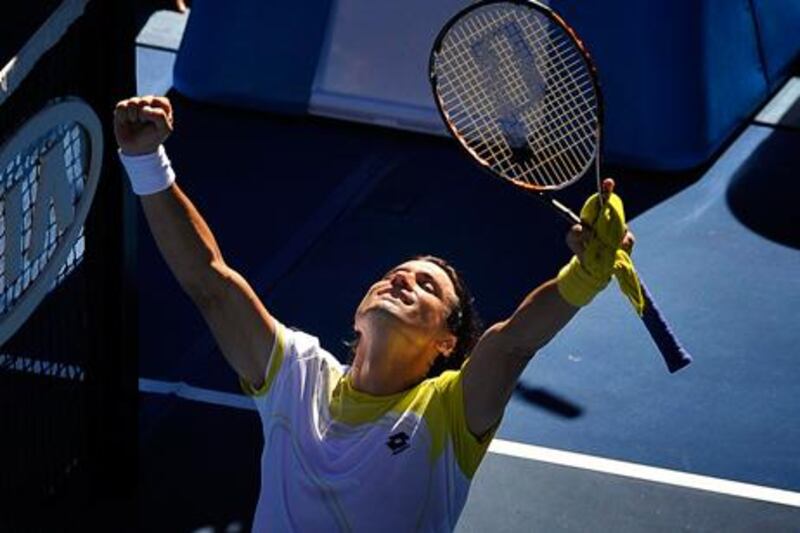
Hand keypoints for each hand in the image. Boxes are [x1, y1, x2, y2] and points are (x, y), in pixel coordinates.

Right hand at [113, 96, 173, 155]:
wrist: (136, 148)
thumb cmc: (152, 137)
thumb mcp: (164, 130)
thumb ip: (160, 116)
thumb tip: (144, 109)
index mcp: (163, 106)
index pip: (161, 102)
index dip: (156, 114)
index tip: (156, 124)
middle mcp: (149, 102)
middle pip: (145, 101)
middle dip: (144, 116)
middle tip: (144, 123)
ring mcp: (135, 104)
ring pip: (132, 102)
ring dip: (133, 116)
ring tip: (135, 122)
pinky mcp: (123, 107)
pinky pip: (121, 106)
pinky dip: (123, 117)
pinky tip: (126, 122)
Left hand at [557, 179, 641, 308]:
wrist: (591, 267)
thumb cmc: (581, 248)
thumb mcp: (572, 240)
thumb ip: (574, 233)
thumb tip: (585, 229)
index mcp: (597, 216)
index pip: (603, 200)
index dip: (607, 190)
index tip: (609, 183)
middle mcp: (610, 220)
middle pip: (616, 210)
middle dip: (615, 214)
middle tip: (606, 226)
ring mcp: (619, 230)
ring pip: (623, 225)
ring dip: (615, 234)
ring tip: (604, 244)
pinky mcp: (626, 242)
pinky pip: (628, 239)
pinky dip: (622, 244)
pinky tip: (615, 249)